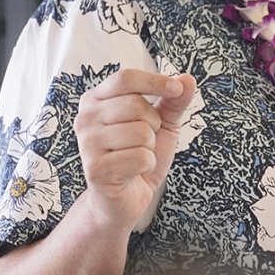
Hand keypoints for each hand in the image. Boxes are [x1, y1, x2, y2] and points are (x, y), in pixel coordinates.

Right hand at [72, 68, 197, 232]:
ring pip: (141, 133)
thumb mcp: (162, 124)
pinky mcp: (95, 168)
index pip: (126, 78)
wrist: (127, 196)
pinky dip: (147, 165)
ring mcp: (87, 143)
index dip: (155, 82)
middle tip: (144, 140)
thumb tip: (188, 79)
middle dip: (153, 125)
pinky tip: (134, 171)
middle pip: (136, 105)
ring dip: (150, 148)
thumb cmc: (139, 155)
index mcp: (96, 100)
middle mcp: (85, 118)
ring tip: (137, 155)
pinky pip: (140, 157)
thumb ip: (174, 102)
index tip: (177, 89)